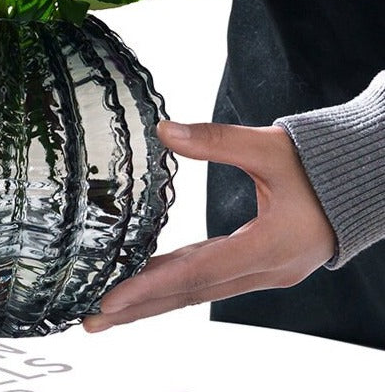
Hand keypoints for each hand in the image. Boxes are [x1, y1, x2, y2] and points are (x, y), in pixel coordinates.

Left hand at [83, 120, 335, 332]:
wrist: (363, 180)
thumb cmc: (320, 166)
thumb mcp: (269, 147)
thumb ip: (216, 141)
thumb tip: (164, 131)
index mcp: (270, 247)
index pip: (198, 273)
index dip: (150, 286)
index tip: (109, 299)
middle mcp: (264, 270)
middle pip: (190, 294)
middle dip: (139, 307)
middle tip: (91, 319)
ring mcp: (263, 272)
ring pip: (197, 292)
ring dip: (153, 301)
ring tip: (108, 311)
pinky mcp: (259, 264)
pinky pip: (209, 281)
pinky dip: (175, 286)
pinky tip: (149, 284)